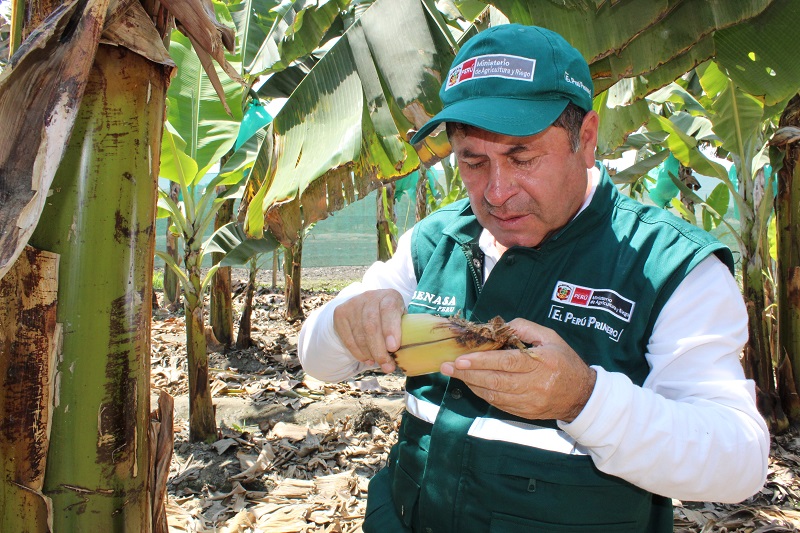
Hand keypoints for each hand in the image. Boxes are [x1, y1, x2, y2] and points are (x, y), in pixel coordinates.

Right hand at [333, 289, 404, 372]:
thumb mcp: (401, 318)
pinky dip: (358, 353)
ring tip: (378, 363)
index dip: (390, 329)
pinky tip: (366, 359)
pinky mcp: (341, 314)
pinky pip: (348, 338)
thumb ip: (404, 331)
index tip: (393, 348)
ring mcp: (353, 304)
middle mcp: (370, 297)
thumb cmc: (391, 317)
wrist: (368, 304)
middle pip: (371, 326)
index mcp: (389, 296)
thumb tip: (408, 355)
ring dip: (369, 354)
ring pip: (359, 334)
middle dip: (379, 350)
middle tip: (387, 366)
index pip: (388, 310)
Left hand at [440, 318, 595, 421]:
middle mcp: (534, 385)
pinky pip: (499, 404)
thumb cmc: (564, 361)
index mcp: (541, 363)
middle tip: (446, 366)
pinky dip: (483, 394)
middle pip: (494, 381)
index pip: (506, 363)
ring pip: (493, 394)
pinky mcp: (524, 413)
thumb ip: (525, 328)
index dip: (481, 362)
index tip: (460, 359)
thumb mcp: (550, 338)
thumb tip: (500, 327)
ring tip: (455, 373)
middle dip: (467, 373)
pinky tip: (472, 384)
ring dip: (471, 384)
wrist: (582, 396)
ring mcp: (529, 402)